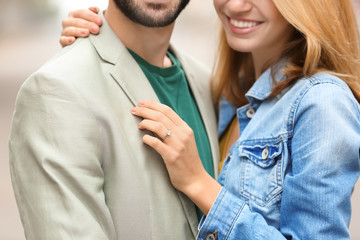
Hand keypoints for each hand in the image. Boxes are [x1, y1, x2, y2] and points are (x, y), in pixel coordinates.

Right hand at [60, 7, 102, 46]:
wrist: (82, 43)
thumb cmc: (88, 30)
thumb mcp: (91, 21)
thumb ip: (93, 14)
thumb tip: (95, 9)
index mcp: (75, 14)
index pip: (82, 12)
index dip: (91, 16)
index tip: (100, 22)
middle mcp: (68, 21)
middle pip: (76, 21)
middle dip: (87, 25)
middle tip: (96, 29)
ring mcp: (65, 31)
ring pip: (69, 30)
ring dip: (78, 31)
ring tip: (87, 33)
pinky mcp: (63, 41)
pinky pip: (62, 40)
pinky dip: (67, 40)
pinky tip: (73, 40)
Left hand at [131, 100, 220, 214]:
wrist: (196, 179)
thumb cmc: (188, 161)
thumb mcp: (186, 141)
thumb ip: (175, 131)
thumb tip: (157, 120)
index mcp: (186, 129)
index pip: (168, 110)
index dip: (153, 104)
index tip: (141, 103)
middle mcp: (182, 134)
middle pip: (160, 115)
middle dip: (145, 110)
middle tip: (134, 109)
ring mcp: (177, 145)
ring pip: (158, 126)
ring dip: (145, 122)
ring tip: (139, 125)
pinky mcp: (171, 156)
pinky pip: (155, 143)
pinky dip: (147, 138)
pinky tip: (143, 139)